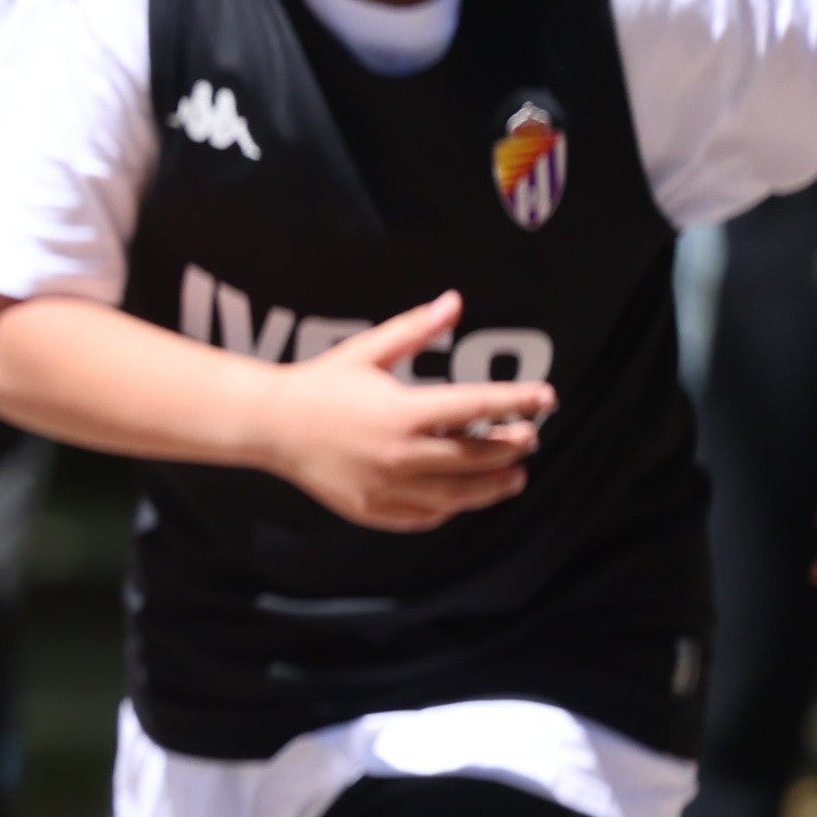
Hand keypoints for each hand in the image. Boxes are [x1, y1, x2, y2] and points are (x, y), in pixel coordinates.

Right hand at [255, 293, 547, 527]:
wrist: (269, 426)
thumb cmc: (321, 384)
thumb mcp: (369, 351)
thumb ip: (417, 329)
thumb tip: (455, 301)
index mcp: (403, 411)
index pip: (478, 406)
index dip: (518, 401)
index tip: (547, 396)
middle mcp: (400, 454)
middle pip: (477, 455)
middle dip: (512, 446)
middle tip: (531, 437)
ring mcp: (386, 486)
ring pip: (458, 494)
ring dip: (493, 486)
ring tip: (515, 477)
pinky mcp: (372, 508)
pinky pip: (425, 515)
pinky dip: (451, 507)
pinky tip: (463, 496)